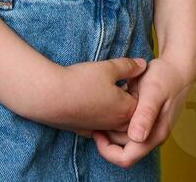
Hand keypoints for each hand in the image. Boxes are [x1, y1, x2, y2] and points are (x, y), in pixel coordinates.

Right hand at [18, 57, 146, 134]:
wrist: (50, 97)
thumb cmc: (82, 82)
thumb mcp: (108, 68)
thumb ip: (128, 66)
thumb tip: (143, 65)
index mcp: (126, 110)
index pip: (144, 103)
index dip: (141, 88)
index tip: (134, 76)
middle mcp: (115, 124)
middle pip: (132, 116)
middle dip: (131, 101)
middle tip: (125, 84)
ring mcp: (98, 128)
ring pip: (115, 123)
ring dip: (116, 110)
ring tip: (109, 93)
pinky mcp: (83, 130)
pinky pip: (99, 126)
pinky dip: (100, 116)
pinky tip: (93, 103)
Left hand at [90, 56, 194, 168]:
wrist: (176, 67)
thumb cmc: (166, 78)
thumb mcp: (154, 92)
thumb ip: (146, 114)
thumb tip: (137, 137)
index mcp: (154, 135)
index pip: (126, 158)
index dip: (107, 150)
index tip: (96, 131)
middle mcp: (149, 135)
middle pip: (120, 148)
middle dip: (106, 136)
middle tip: (95, 115)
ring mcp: (145, 128)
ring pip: (120, 137)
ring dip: (108, 126)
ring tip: (100, 108)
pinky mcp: (141, 119)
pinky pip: (122, 126)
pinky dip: (113, 119)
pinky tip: (107, 104)